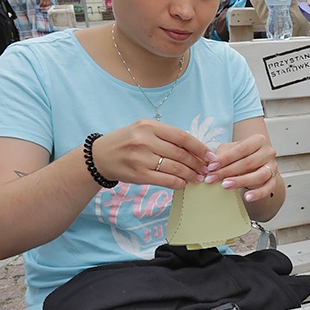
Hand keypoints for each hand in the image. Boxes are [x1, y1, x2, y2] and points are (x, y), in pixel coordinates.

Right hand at [91, 120, 209, 188]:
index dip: (200, 148)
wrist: (100, 156)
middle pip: (181, 154)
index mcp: (149, 126)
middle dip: (198, 163)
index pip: (182, 137)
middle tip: (207, 170)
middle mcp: (145, 140)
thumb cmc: (127, 142)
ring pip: (175, 168)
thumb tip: (195, 149)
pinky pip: (165, 180)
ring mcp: (140, 158)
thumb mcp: (144, 130)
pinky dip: (178, 183)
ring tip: (198, 178)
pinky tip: (184, 183)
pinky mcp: (138, 174)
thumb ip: (166, 136)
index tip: (210, 156)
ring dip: (191, 175)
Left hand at [201, 133, 278, 202]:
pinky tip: (247, 197)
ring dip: (241, 181)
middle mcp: (268, 152)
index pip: (241, 149)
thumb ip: (221, 154)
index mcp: (259, 140)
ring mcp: (273, 166)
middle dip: (228, 171)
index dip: (225, 158)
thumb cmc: (241, 154)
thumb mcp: (230, 149)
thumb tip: (210, 161)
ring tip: (225, 186)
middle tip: (212, 178)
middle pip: (249, 163)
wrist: (256, 161)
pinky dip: (258, 194)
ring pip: (259, 175)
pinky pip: (268, 188)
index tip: (211, 167)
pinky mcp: (274, 180)